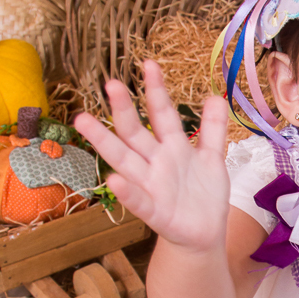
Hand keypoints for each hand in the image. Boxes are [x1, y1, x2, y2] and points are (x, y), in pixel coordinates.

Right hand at [74, 60, 229, 251]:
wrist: (205, 234)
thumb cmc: (204, 195)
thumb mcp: (212, 158)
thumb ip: (213, 129)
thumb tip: (214, 96)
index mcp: (172, 147)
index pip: (162, 114)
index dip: (156, 90)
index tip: (149, 64)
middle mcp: (156, 162)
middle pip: (136, 132)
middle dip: (124, 108)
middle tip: (110, 83)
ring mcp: (152, 186)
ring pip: (124, 160)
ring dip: (104, 142)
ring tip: (84, 121)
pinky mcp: (155, 213)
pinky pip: (138, 201)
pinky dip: (127, 192)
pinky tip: (113, 181)